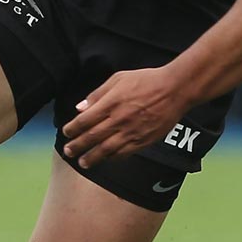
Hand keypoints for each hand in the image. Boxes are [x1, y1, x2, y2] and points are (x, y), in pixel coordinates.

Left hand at [63, 67, 190, 167]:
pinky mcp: (143, 141)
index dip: (73, 128)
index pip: (85, 120)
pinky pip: (124, 153)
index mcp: (111, 103)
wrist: (174, 90)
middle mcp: (119, 120)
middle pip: (92, 137)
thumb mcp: (119, 79)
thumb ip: (98, 94)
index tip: (66, 132)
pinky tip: (105, 160)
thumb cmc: (146, 80)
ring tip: (83, 163)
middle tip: (68, 151)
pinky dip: (112, 158)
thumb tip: (80, 108)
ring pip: (106, 149)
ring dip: (92, 157)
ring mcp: (131, 132)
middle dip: (78, 146)